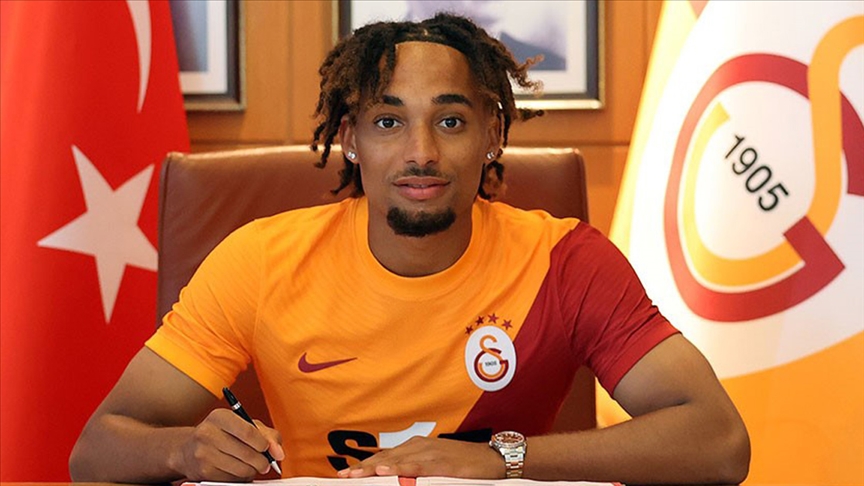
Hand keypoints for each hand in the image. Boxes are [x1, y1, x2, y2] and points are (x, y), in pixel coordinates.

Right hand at [171, 408, 284, 480]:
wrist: (188, 450)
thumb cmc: (222, 434)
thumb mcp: (243, 425)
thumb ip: (267, 435)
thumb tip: (279, 453)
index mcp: (220, 416)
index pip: (249, 432)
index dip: (263, 444)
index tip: (267, 448)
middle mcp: (208, 433)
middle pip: (247, 453)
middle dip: (262, 461)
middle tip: (264, 463)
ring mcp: (203, 454)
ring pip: (242, 469)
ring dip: (252, 471)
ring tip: (251, 466)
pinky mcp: (203, 472)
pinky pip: (232, 479)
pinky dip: (241, 477)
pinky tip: (237, 469)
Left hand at [337, 436, 502, 478]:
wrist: (492, 459)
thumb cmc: (464, 464)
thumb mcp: (436, 466)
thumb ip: (416, 471)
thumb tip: (398, 480)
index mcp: (416, 447)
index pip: (385, 457)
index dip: (364, 465)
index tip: (345, 473)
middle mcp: (419, 447)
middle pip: (385, 458)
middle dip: (363, 468)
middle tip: (343, 476)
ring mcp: (429, 453)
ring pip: (396, 461)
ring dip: (374, 469)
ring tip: (355, 475)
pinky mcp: (440, 463)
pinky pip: (416, 467)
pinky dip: (400, 469)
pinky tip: (386, 473)